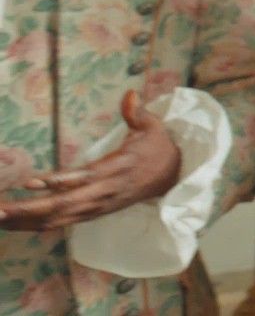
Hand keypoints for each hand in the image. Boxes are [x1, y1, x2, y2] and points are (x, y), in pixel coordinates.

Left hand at [0, 92, 181, 230]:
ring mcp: (98, 206)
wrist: (174, 177)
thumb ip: (138, 113)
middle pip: (63, 205)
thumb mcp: (153, 127)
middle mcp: (105, 191)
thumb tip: (130, 94)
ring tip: (0, 217)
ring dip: (26, 221)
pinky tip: (15, 224)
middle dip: (28, 209)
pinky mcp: (94, 213)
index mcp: (117, 168)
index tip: (30, 182)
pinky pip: (62, 222)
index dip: (59, 182)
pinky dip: (37, 225)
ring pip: (58, 218)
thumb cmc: (158, 149)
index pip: (85, 177)